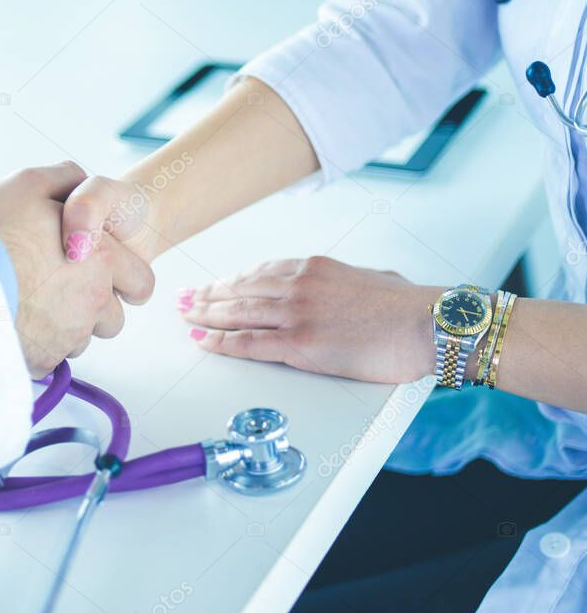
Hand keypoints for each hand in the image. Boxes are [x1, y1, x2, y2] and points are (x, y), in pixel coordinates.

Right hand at [0, 162, 154, 377]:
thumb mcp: (25, 185)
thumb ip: (63, 179)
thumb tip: (78, 180)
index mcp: (102, 259)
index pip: (141, 282)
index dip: (125, 278)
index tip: (104, 274)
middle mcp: (94, 302)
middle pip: (112, 318)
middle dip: (95, 308)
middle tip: (59, 289)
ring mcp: (69, 337)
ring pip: (80, 339)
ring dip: (65, 328)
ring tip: (31, 306)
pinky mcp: (43, 362)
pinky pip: (50, 359)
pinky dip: (38, 347)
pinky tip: (15, 325)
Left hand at [179, 256, 438, 383]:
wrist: (427, 323)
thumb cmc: (408, 306)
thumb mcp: (369, 278)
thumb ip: (343, 281)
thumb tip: (343, 287)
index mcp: (313, 268)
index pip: (258, 273)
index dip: (230, 281)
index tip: (214, 285)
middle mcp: (298, 286)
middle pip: (239, 290)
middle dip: (208, 295)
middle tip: (185, 298)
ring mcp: (296, 314)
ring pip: (237, 313)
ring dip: (206, 316)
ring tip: (186, 317)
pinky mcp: (300, 344)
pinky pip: (249, 342)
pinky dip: (221, 342)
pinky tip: (204, 341)